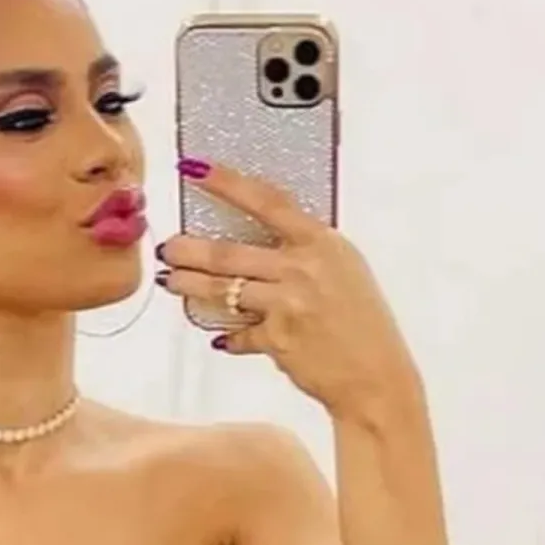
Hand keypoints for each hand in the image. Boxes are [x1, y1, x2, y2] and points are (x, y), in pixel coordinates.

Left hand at [158, 159, 420, 419]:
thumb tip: (259, 237)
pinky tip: (222, 337)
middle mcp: (303, 268)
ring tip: (170, 281)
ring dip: (189, 285)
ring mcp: (289, 303)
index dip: (227, 183)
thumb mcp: (344, 269)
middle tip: (166, 246)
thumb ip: (305, 250)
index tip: (194, 168)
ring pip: (222, 289)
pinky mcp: (277, 338)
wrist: (377, 376)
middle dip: (188, 250)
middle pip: (229, 253)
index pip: (267, 201)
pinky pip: (238, 333)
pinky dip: (229, 336)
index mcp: (321, 242)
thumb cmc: (362, 321)